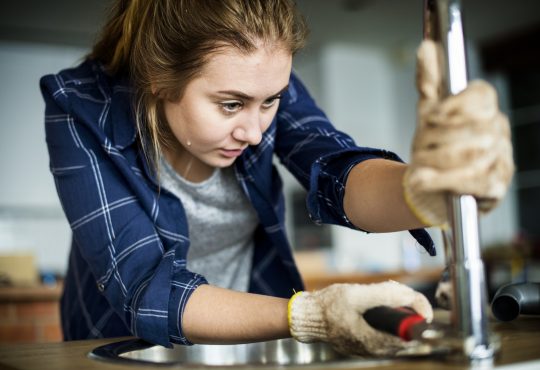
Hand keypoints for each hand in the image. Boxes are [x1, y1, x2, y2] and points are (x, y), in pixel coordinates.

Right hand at [288, 281, 432, 356]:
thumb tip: (409, 296)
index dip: (419, 313)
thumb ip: (384, 295)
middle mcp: (375, 350)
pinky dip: (386, 320)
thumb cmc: (329, 306)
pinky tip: (376, 306)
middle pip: (406, 332)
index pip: (412, 332)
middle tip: (395, 292)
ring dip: (396, 314)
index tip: (414, 299)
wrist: (309, 317)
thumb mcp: (356, 294)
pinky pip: (385, 335)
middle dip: (406, 310)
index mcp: (376, 341)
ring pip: (397, 334)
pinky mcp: (364, 346)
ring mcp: (370, 350)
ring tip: (383, 297)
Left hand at [403, 40, 513, 226]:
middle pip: (471, 128)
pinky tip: (424, 180)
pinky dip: (442, 181)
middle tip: (417, 148)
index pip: (481, 95)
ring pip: (469, 156)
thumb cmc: (435, 145)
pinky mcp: (495, 186)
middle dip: (436, 139)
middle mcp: (497, 131)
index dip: (456, 104)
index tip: (431, 116)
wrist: (434, 185)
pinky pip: (470, 182)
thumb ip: (429, 82)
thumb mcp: (428, 112)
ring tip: (418, 166)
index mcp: (484, 108)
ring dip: (435, 162)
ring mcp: (500, 159)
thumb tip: (425, 48)